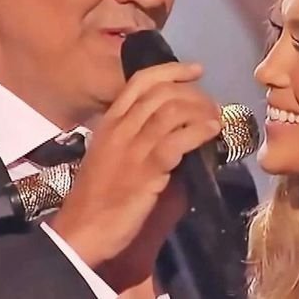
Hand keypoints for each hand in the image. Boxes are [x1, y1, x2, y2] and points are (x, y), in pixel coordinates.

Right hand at [49, 62, 220, 272]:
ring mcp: (133, 146)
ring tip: (215, 119)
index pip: (141, 81)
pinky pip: (179, 140)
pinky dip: (200, 131)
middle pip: (162, 93)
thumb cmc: (98, 193)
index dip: (172, 70)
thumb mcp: (110, 152)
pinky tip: (212, 132)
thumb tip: (170, 123)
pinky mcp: (147, 169)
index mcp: (110, 120)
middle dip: (193, 93)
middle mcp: (121, 127)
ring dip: (200, 111)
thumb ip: (133, 133)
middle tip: (212, 105)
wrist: (83, 228)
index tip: (196, 70)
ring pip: (172, 111)